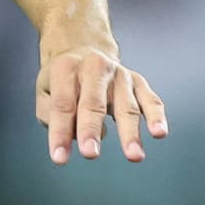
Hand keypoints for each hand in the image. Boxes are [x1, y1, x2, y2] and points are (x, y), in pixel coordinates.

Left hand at [33, 37, 168, 163]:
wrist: (83, 47)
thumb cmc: (61, 78)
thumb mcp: (44, 90)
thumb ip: (51, 115)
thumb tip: (75, 136)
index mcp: (65, 69)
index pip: (62, 105)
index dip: (60, 133)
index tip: (60, 158)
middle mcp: (95, 67)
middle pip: (93, 103)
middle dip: (91, 130)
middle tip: (90, 154)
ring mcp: (119, 74)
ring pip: (125, 106)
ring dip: (130, 132)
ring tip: (134, 155)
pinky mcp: (137, 82)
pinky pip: (149, 100)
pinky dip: (156, 116)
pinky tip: (159, 132)